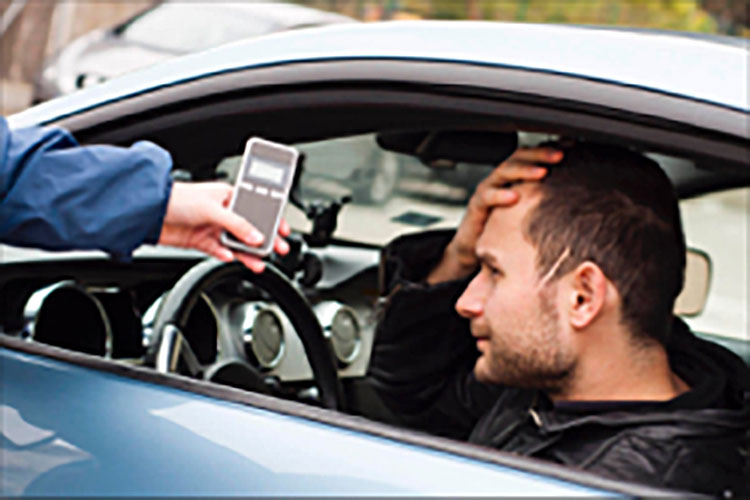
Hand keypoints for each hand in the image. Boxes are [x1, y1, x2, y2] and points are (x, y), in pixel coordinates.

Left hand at [157, 182, 289, 272]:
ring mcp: (212, 227)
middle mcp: (222, 211)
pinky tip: (231, 258)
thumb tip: (256, 237)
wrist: (147, 212)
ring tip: (259, 262)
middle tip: (278, 249)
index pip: (257, 207)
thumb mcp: (213, 208)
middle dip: (264, 239)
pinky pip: (219, 251)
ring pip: (236, 243)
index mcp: (228, 195)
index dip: (271, 218)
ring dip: (247, 252)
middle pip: (249, 227)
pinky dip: (226, 255)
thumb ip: (237, 224)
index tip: (284, 230)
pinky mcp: (201, 241)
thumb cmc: (177, 198)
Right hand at [427, 147, 562, 283]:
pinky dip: (500, 194)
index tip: (572, 147)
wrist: (474, 246)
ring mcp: (487, 189)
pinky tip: (514, 197)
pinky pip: (487, 196)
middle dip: (540, 154)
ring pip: (503, 171)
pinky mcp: (476, 205)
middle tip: (560, 155)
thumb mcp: (528, 210)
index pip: (532, 155)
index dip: (550, 149)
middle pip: (519, 157)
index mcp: (514, 175)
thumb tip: (579, 196)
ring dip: (523, 170)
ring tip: (542, 173)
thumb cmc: (505, 227)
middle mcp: (500, 178)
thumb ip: (544, 199)